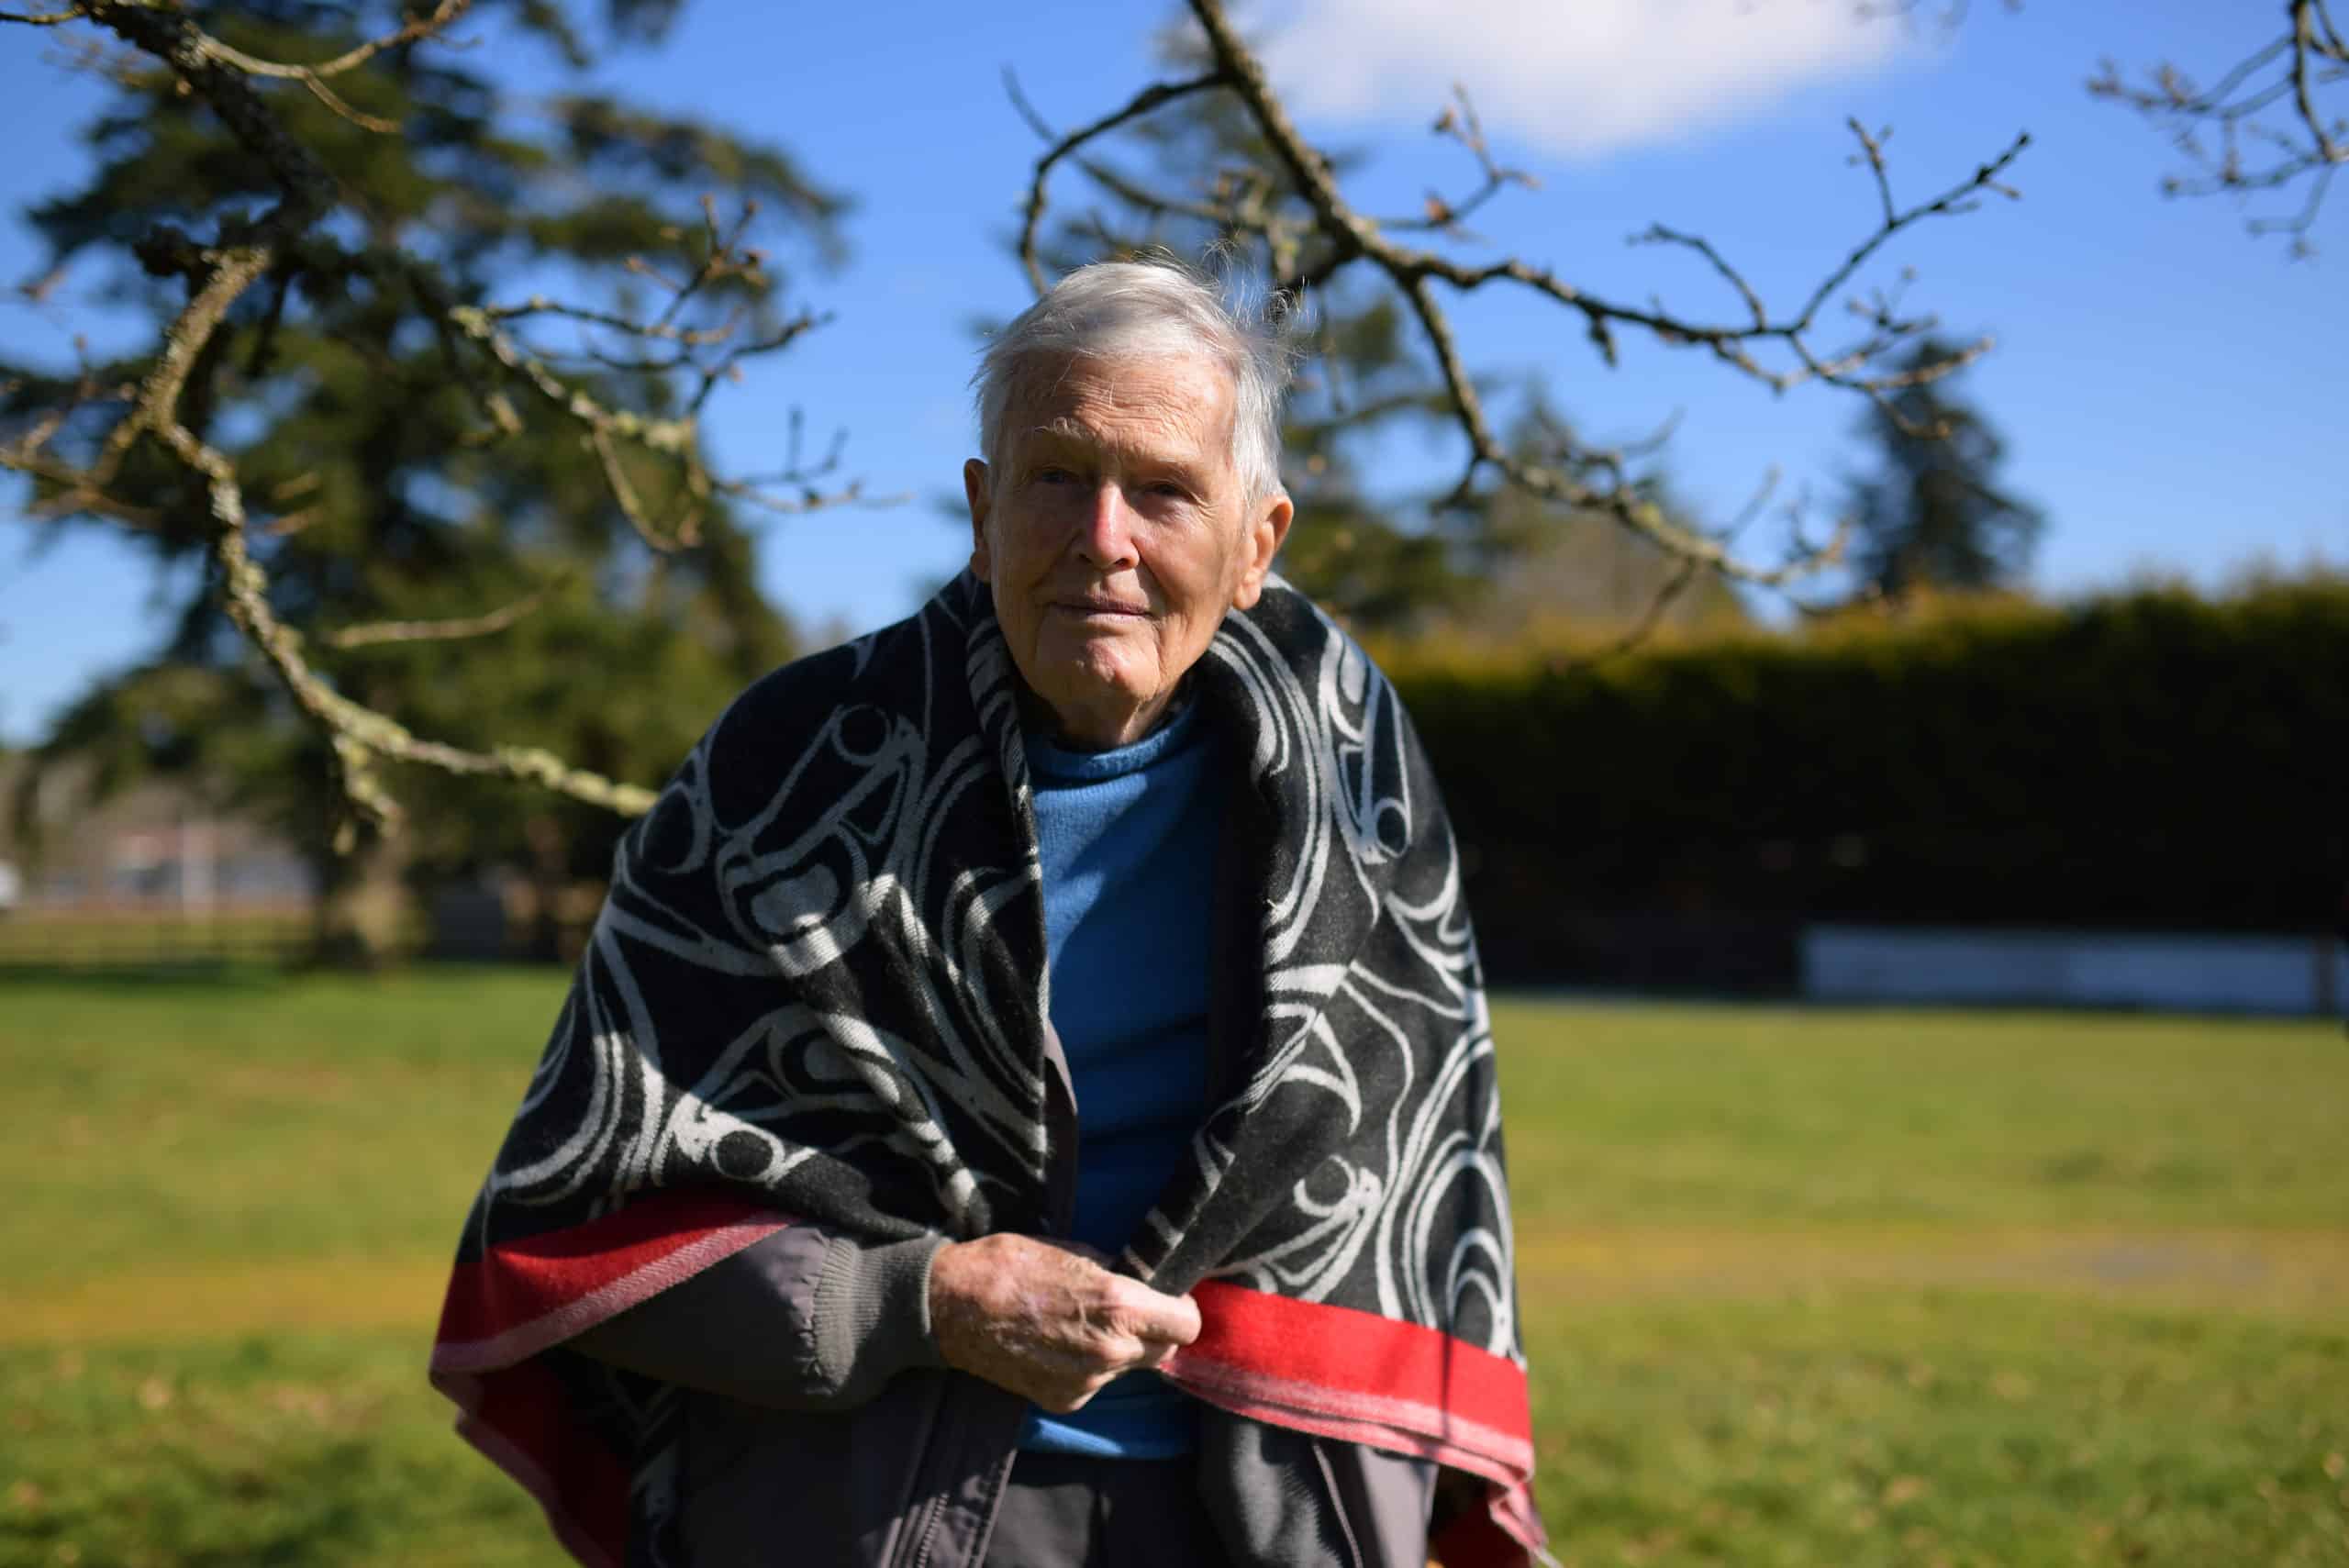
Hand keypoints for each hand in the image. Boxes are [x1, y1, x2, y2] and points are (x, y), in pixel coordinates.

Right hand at [927, 1233, 1201, 1412]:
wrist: (951, 1307)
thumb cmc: (1010, 1265)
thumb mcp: (1074, 1251)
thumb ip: (1116, 1274)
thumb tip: (1142, 1282)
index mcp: (1119, 1305)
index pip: (1188, 1324)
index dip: (1182, 1310)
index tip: (1169, 1301)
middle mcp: (1111, 1350)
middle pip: (1165, 1350)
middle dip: (1155, 1331)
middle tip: (1128, 1312)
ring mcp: (1088, 1382)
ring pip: (1128, 1368)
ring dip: (1118, 1350)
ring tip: (1078, 1326)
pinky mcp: (1064, 1401)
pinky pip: (1095, 1384)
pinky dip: (1087, 1369)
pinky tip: (1056, 1346)